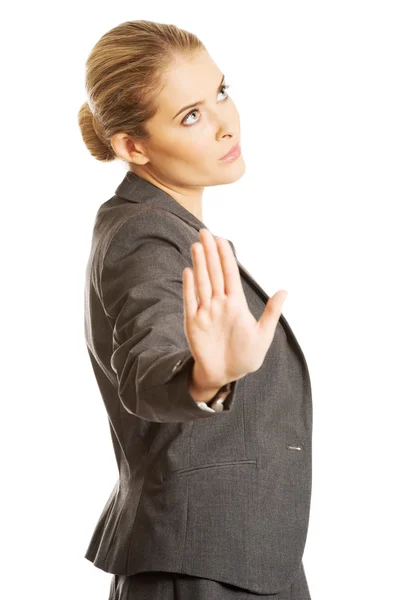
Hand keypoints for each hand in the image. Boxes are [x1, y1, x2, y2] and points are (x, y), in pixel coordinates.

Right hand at [182, 228, 287, 387]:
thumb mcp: (263, 335)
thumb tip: (285, 290)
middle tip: (204, 232)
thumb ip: (271, 312)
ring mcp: (205, 312)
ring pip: (202, 283)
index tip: (221, 239)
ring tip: (197, 246)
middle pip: (214, 273)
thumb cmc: (246, 357)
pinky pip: (190, 302)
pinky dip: (189, 287)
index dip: (226, 256)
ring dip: (199, 264)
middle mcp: (219, 304)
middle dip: (210, 252)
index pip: (230, 274)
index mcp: (236, 304)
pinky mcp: (193, 324)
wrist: (226, 375)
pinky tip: (188, 272)